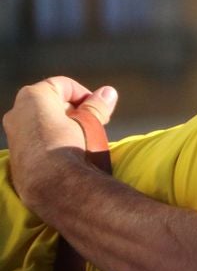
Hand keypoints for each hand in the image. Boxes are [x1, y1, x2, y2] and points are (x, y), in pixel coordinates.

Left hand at [3, 76, 117, 204]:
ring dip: (63, 128)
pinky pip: (36, 140)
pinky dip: (52, 142)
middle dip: (75, 112)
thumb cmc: (71, 148)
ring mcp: (13, 133)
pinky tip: (67, 155)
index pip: (63, 85)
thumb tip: (108, 92)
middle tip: (93, 125)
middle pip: (51, 103)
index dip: (86, 95)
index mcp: (34, 96)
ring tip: (82, 142)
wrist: (51, 185)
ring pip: (43, 122)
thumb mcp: (90, 123)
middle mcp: (17, 110)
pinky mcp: (15, 153)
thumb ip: (98, 106)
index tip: (99, 110)